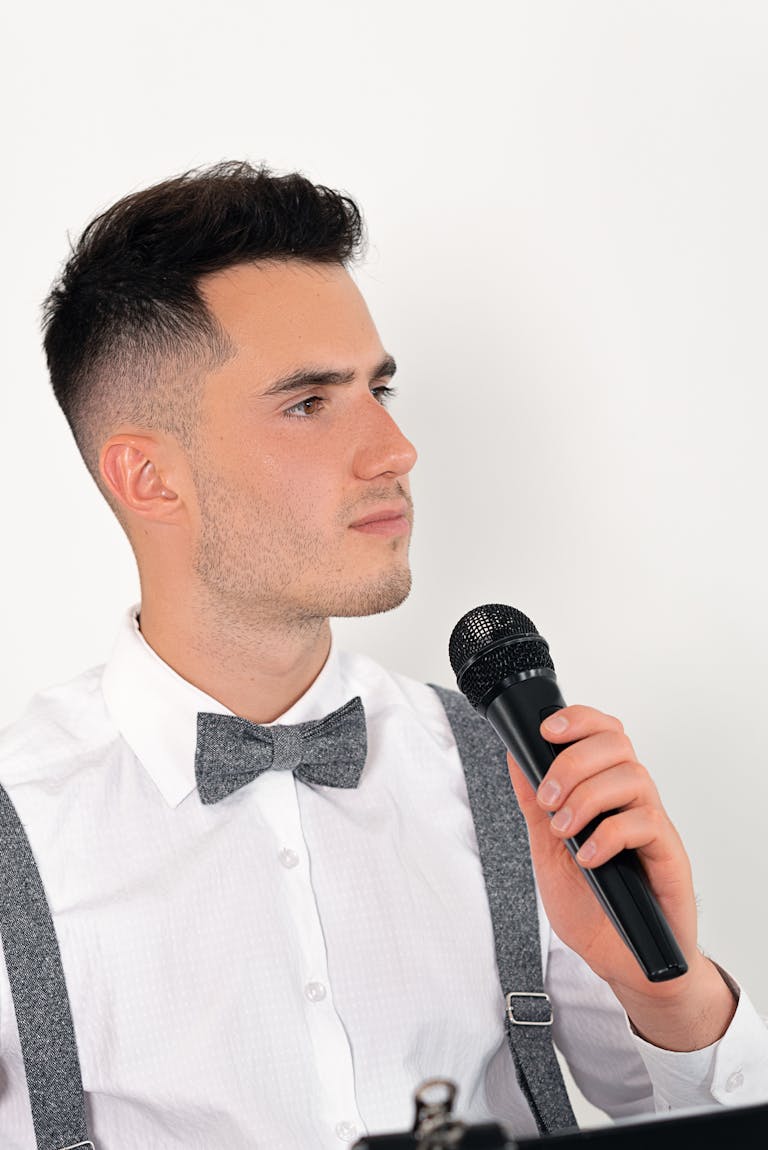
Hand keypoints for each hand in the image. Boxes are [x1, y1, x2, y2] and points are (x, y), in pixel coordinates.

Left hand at [507, 704, 736, 1049]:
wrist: (622, 962)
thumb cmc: (592, 908)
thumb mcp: (546, 851)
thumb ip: (535, 806)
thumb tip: (515, 758)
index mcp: (604, 792)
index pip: (603, 733)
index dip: (578, 720)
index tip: (546, 731)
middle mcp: (632, 801)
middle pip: (617, 744)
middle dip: (574, 761)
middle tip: (549, 799)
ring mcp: (652, 825)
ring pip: (632, 776)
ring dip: (587, 797)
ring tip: (564, 831)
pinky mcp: (669, 855)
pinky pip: (645, 823)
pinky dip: (608, 835)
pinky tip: (588, 858)